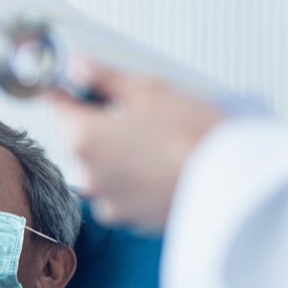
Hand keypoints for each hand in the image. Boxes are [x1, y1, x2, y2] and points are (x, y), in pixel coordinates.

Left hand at [50, 63, 224, 231]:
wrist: (228, 181)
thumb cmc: (190, 133)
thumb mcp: (146, 90)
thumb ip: (104, 78)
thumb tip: (77, 67)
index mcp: (83, 137)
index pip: (59, 106)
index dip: (72, 90)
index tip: (84, 83)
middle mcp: (89, 175)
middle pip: (83, 140)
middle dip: (103, 125)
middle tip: (139, 112)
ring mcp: (109, 202)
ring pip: (103, 170)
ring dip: (119, 156)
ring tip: (156, 144)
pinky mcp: (132, 220)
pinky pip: (123, 195)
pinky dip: (135, 182)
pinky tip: (161, 169)